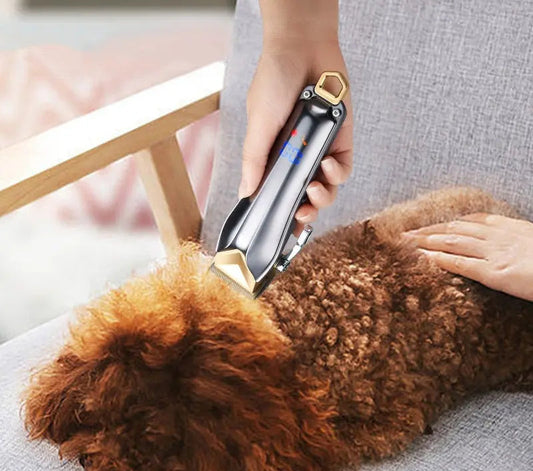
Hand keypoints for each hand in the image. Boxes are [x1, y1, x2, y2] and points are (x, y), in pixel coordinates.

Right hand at [239, 42, 352, 234]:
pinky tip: (328, 163)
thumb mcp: (258, 126)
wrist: (304, 49)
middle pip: (305, 198)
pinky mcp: (340, 141)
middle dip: (305, 213)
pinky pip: (343, 168)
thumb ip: (254, 161)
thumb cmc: (274, 82)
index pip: (279, 194)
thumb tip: (246, 193)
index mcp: (273, 158)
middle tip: (301, 215)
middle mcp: (297, 158)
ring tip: (316, 190)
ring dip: (323, 197)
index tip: (284, 233)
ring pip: (327, 189)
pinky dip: (338, 173)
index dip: (283, 216)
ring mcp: (319, 151)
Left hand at [403, 213, 532, 300]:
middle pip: (456, 228)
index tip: (429, 223)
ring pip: (453, 242)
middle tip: (405, 232)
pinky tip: (422, 259)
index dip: (447, 222)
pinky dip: (440, 260)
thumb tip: (509, 250)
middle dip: (428, 229)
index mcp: (513, 228)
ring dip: (426, 241)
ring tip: (404, 243)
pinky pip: (462, 264)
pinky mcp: (497, 273)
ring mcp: (498, 253)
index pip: (472, 220)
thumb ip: (519, 244)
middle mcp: (501, 236)